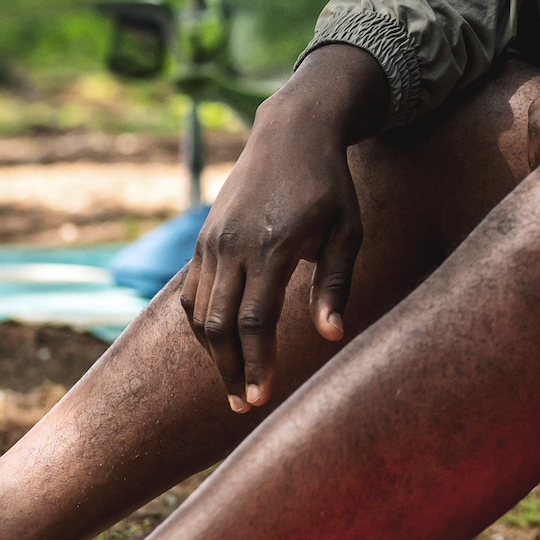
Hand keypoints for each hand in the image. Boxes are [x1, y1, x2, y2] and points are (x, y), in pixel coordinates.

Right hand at [175, 43, 382, 412]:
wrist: (291, 132)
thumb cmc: (330, 186)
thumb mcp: (348, 230)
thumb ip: (336, 284)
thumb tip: (332, 336)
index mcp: (273, 245)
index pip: (256, 321)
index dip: (256, 365)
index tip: (260, 399)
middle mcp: (233, 245)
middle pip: (220, 325)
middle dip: (229, 371)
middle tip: (242, 407)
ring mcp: (212, 241)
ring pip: (199, 312)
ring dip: (213, 354)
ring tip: (233, 384)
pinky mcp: (203, 238)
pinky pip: (192, 293)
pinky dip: (201, 325)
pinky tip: (220, 346)